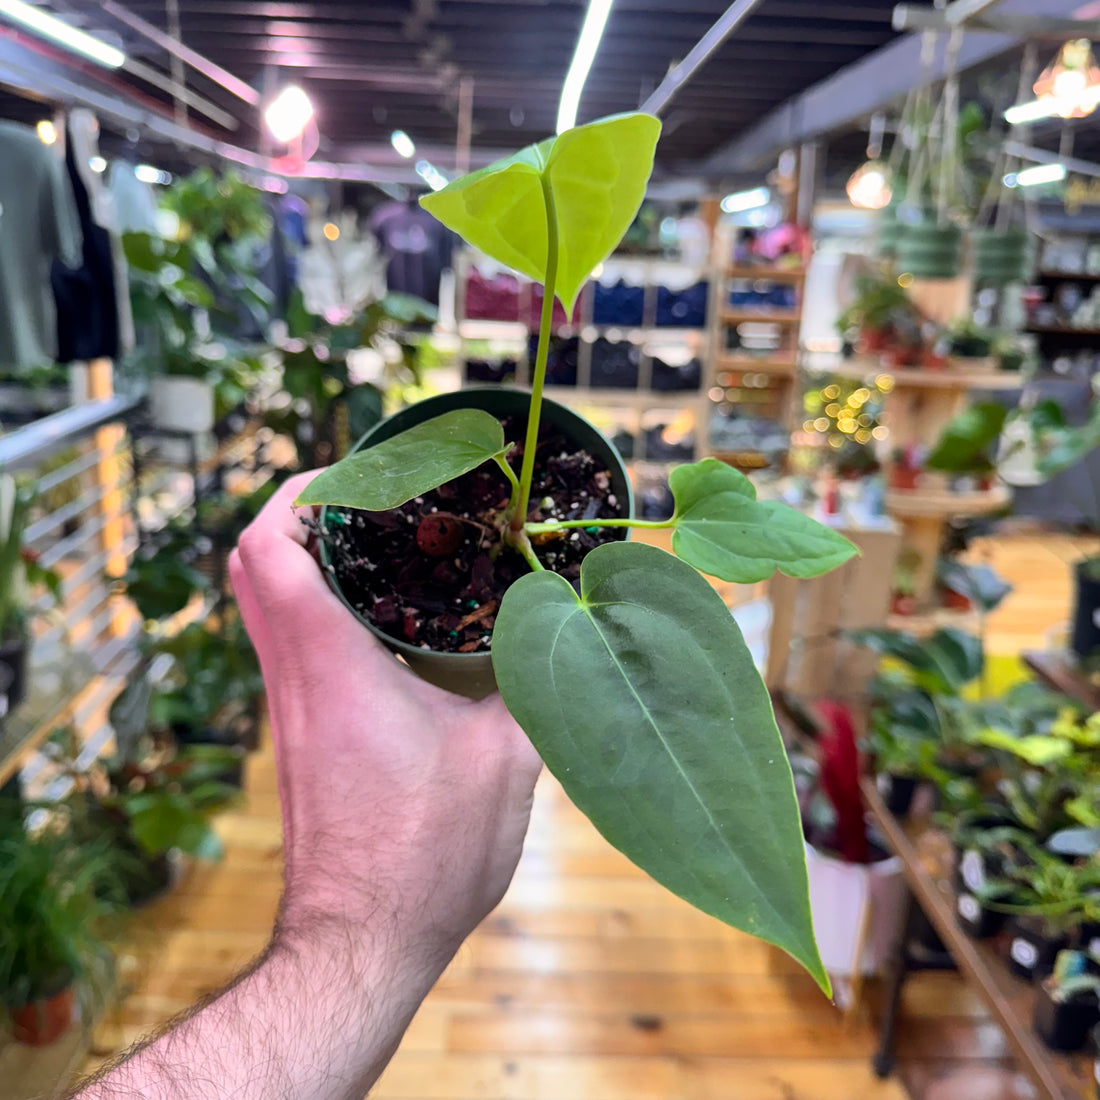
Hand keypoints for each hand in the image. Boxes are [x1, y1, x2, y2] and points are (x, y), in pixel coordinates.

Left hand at [231, 472, 541, 972]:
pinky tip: (382, 626)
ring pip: (266, 607)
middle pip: (252, 566)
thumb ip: (532, 685)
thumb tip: (567, 636)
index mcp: (331, 665)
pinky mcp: (298, 740)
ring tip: (379, 547)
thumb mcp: (505, 760)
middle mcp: (293, 680)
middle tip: (366, 500)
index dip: (295, 493)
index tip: (348, 471)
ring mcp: (288, 712)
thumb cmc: (425, 854)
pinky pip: (289, 647)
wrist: (362, 943)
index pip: (269, 548)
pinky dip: (317, 610)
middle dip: (297, 515)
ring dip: (305, 562)